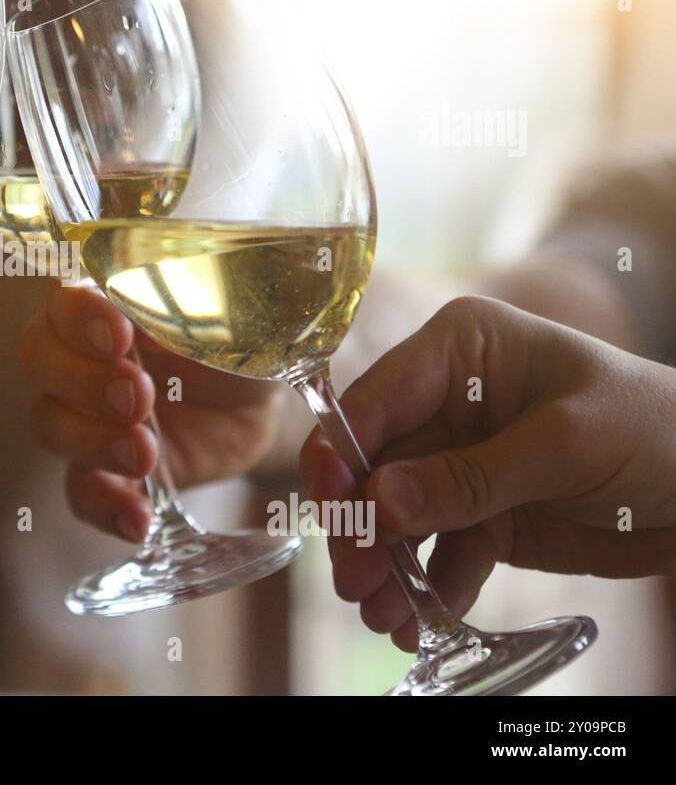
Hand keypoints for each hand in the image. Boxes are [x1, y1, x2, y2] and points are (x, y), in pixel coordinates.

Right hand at [18, 284, 284, 541]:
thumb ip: (192, 304)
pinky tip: (137, 517)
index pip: (60, 299)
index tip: (118, 335)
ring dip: (90, 440)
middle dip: (81, 380)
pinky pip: (80, 492)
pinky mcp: (104, 469)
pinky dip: (103, 507)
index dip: (76, 317)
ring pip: (49, 424)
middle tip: (138, 397)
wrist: (263, 403)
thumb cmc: (240, 339)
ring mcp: (85, 415)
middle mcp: (80, 354)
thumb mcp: (227, 312)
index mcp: (103, 301)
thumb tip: (164, 305)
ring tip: (145, 452)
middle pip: (38, 358)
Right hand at [300, 296, 675, 650]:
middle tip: (355, 581)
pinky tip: (416, 624)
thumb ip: (470, 477)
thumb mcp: (565, 445)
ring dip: (385, 567)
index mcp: (459, 350)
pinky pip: (437, 552)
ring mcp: (460, 460)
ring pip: (396, 516)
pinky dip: (425, 589)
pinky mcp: (481, 513)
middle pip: (373, 465)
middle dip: (361, 526)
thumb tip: (379, 503)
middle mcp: (447, 401)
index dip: (343, 453)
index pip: (376, 399)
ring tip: (381, 615)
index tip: (332, 509)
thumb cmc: (657, 430)